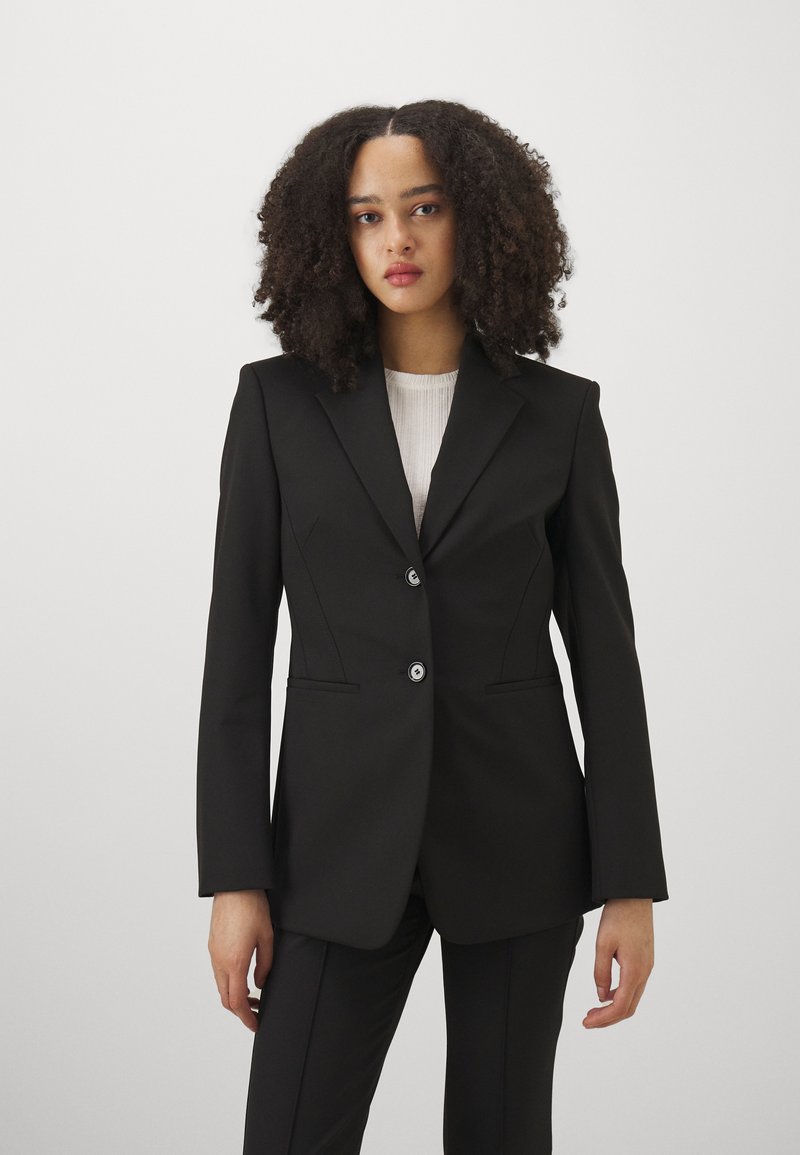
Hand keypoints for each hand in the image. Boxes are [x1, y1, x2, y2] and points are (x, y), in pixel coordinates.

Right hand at [208, 890, 273, 1031]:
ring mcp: (214, 952)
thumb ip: (265, 965)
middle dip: (240, 1010)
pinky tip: (243, 978)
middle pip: (225, 998)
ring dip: (234, 995)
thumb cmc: (252, 907)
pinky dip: (229, 982)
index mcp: (235, 961)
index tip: (255, 1025)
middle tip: (256, 1012)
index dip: (246, 1017)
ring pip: (220, 985)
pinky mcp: (213, 945)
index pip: (236, 1001)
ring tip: (253, 996)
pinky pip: (218, 972)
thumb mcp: (268, 937)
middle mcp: (219, 960)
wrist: (235, 885)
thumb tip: (259, 984)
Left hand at [583, 898, 653, 1028]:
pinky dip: (620, 995)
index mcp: (635, 970)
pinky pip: (634, 986)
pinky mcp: (645, 960)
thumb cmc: (618, 917)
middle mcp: (645, 972)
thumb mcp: (603, 944)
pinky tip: (606, 992)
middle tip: (588, 1020)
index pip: (621, 1006)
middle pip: (629, 1007)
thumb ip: (601, 972)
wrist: (634, 896)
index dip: (604, 1019)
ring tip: (594, 1009)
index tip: (587, 1023)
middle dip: (608, 1018)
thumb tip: (601, 996)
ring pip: (633, 998)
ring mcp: (647, 966)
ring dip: (615, 1008)